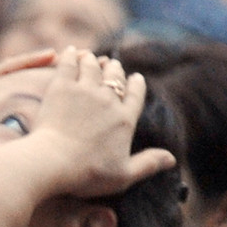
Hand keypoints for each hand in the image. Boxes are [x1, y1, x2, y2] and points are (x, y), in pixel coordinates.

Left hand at [25, 45, 175, 197]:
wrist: (54, 162)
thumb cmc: (88, 173)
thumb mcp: (123, 175)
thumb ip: (148, 164)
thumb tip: (172, 159)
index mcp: (125, 119)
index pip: (135, 95)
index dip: (136, 85)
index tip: (136, 78)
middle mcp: (108, 100)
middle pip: (115, 77)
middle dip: (115, 70)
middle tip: (112, 66)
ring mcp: (85, 91)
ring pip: (93, 66)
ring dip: (94, 61)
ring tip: (91, 58)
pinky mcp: (61, 87)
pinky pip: (69, 64)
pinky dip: (71, 56)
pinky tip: (70, 51)